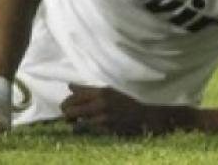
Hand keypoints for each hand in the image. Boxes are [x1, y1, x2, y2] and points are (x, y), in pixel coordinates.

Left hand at [61, 85, 190, 135]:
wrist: (151, 112)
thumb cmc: (132, 94)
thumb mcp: (112, 86)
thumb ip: (91, 87)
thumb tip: (71, 86)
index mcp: (100, 91)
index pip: (74, 96)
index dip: (67, 100)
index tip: (66, 102)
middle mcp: (100, 106)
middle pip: (71, 110)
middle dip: (67, 111)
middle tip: (67, 112)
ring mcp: (104, 121)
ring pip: (79, 123)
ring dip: (75, 122)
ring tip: (75, 121)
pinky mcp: (109, 132)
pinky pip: (91, 131)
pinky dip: (86, 129)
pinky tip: (87, 126)